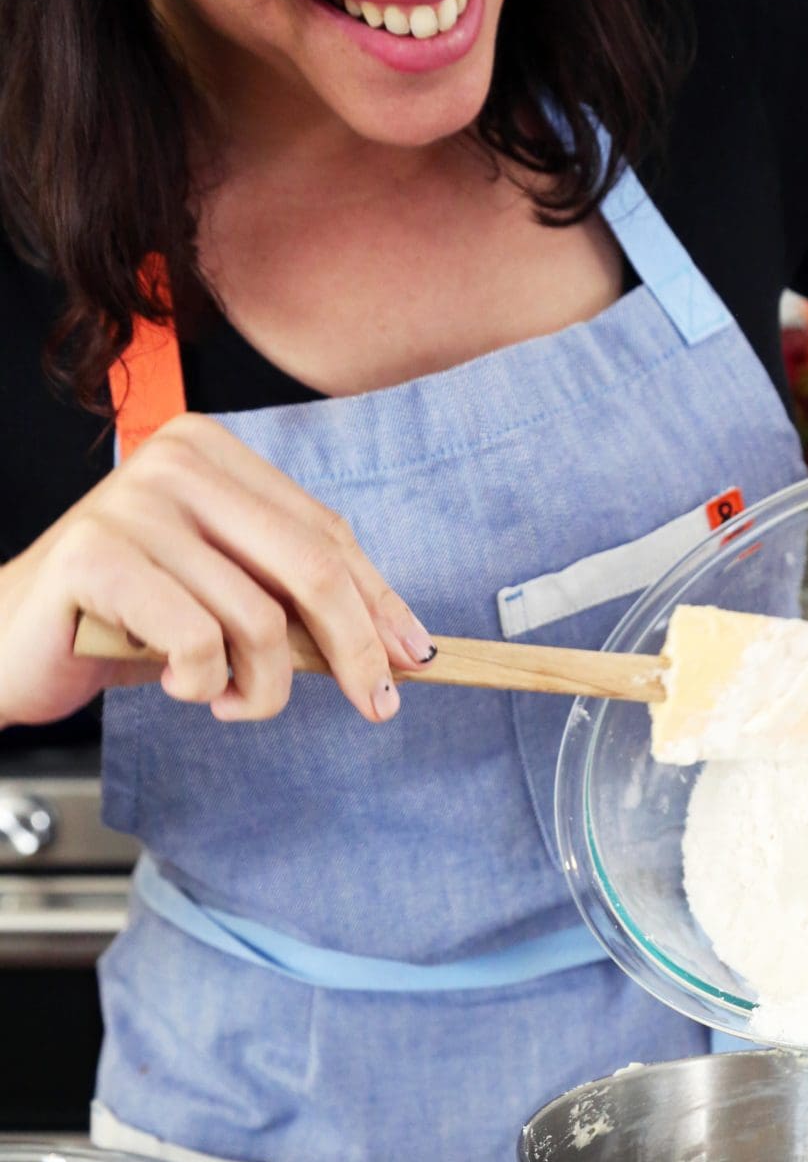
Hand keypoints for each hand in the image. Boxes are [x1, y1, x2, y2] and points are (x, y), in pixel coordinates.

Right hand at [0, 413, 434, 729]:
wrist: (9, 645)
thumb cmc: (123, 622)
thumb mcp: (222, 598)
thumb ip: (293, 598)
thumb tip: (399, 644)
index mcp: (213, 455)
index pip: (325, 532)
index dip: (379, 601)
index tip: (413, 657)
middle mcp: (175, 462)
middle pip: (310, 566)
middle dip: (356, 648)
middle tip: (375, 706)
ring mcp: (133, 504)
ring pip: (258, 618)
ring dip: (262, 688)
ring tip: (231, 702)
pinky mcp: (98, 555)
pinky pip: (198, 641)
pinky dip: (204, 686)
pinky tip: (180, 686)